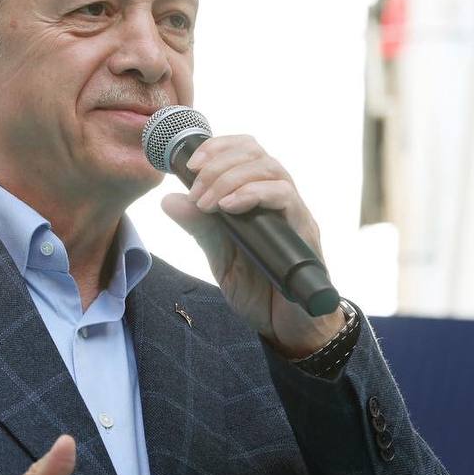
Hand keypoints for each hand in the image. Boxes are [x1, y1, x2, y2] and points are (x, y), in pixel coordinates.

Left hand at [160, 135, 344, 357]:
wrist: (288, 327)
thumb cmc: (259, 289)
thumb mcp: (220, 256)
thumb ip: (200, 228)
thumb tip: (169, 200)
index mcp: (258, 198)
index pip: (244, 151)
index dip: (218, 147)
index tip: (190, 163)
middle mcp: (279, 199)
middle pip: (255, 152)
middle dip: (218, 163)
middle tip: (196, 190)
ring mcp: (293, 213)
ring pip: (270, 168)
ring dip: (231, 178)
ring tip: (208, 202)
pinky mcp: (304, 231)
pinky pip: (285, 196)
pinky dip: (252, 194)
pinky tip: (229, 207)